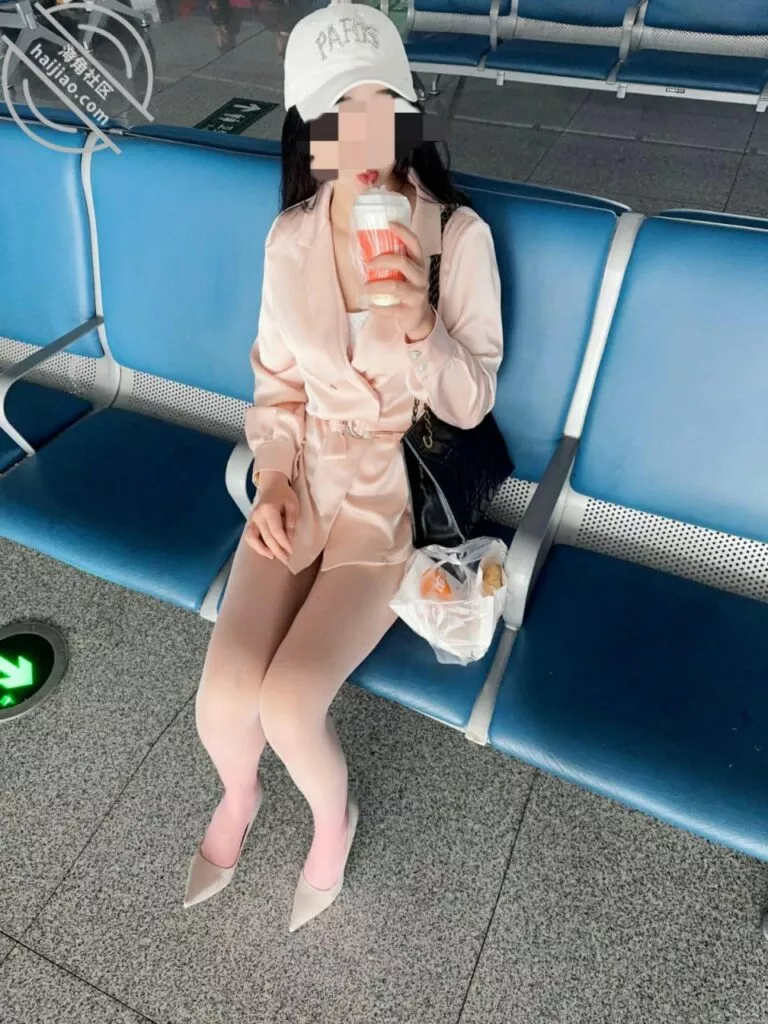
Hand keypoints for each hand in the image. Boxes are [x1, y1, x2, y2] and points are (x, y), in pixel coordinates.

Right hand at [245, 471, 297, 563]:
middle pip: (266, 537)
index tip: (291, 551)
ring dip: (262, 550)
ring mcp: (252, 519)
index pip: (276, 530)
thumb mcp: (292, 505)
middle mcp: (258, 515)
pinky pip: (249, 537)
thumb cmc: (284, 495)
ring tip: (274, 557)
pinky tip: (266, 552)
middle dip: (277, 550)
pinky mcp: (250, 522)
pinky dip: (256, 546)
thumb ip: (291, 521)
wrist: (271, 486)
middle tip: (286, 560)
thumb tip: (290, 539)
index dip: (283, 543)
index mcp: (269, 509)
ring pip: (252, 538)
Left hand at [360, 221, 435, 338]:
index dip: (403, 232)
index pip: (414, 243)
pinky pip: (392, 308)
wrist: (416, 318)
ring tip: (364, 287)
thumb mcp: (402, 274)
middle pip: (403, 262)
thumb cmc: (405, 291)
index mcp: (418, 263)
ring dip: (376, 286)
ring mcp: (418, 295)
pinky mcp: (412, 311)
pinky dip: (378, 307)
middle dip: (382, 261)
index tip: (389, 223)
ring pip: (396, 286)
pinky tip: (369, 305)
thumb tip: (363, 248)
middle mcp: (421, 277)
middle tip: (368, 263)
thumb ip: (390, 262)